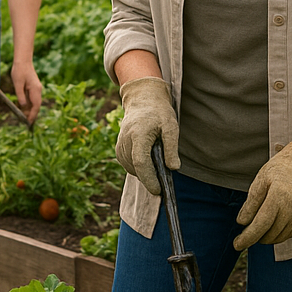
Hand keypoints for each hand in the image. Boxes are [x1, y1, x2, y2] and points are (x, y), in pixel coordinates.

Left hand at [10, 61, 42, 124]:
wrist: (23, 60)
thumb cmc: (19, 70)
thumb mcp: (17, 83)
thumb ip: (20, 95)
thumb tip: (23, 106)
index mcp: (35, 90)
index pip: (36, 106)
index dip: (33, 115)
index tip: (28, 123)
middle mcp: (38, 90)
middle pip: (36, 106)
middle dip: (32, 115)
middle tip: (26, 123)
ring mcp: (36, 89)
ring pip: (34, 103)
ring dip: (30, 111)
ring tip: (24, 118)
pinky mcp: (33, 88)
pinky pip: (32, 99)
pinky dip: (29, 105)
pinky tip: (24, 109)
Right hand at [115, 76, 179, 194]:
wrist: (142, 100)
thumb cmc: (158, 113)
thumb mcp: (171, 126)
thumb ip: (172, 148)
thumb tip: (173, 168)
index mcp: (138, 134)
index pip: (141, 162)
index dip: (149, 179)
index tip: (159, 190)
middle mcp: (125, 141)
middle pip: (136, 168)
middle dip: (149, 178)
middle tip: (163, 182)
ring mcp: (120, 145)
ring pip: (131, 169)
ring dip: (144, 173)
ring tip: (157, 167)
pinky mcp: (118, 149)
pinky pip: (128, 165)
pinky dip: (138, 168)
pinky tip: (148, 162)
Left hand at [233, 125, 291, 250]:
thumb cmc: (280, 170)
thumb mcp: (260, 180)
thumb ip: (251, 203)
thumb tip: (242, 223)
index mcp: (278, 198)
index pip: (260, 225)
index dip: (247, 237)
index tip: (237, 245)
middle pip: (270, 234)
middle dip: (255, 237)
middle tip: (246, 230)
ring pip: (280, 236)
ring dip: (267, 236)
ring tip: (258, 225)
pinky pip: (291, 233)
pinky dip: (279, 233)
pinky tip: (273, 223)